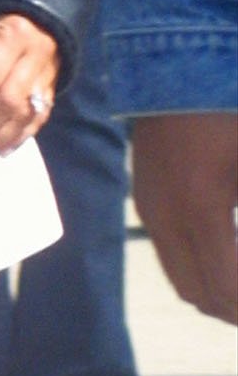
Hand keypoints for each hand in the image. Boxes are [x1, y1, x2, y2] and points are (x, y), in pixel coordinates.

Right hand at [131, 112, 237, 327]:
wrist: (174, 67)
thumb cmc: (228, 109)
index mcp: (201, 207)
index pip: (226, 287)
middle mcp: (166, 217)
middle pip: (201, 295)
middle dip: (237, 309)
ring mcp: (151, 211)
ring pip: (185, 282)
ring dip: (220, 294)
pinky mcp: (146, 202)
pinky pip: (174, 258)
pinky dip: (204, 273)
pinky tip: (230, 262)